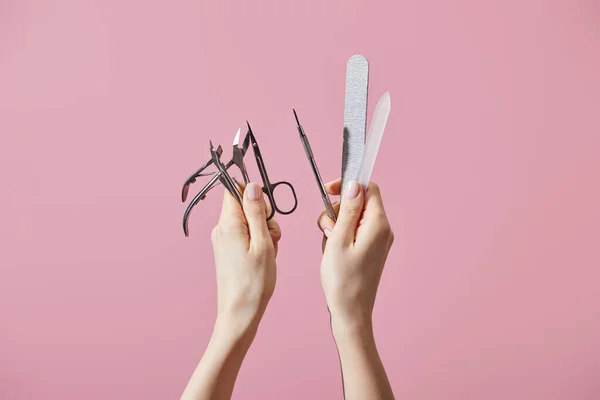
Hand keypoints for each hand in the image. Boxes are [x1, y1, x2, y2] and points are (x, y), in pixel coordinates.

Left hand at [211, 181, 280, 330]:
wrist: (240, 313)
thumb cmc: (254, 282)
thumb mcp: (263, 242)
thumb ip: (257, 212)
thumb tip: (252, 186)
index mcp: (228, 223)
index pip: (235, 190)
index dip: (254, 195)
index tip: (265, 212)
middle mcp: (221, 229)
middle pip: (246, 206)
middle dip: (264, 218)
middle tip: (271, 239)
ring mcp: (223, 240)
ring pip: (249, 222)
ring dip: (264, 232)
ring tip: (267, 253)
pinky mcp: (227, 250)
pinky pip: (246, 236)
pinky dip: (258, 243)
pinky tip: (262, 259)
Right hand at [317, 179, 393, 330]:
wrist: (351, 312)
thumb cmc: (343, 280)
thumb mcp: (339, 239)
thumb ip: (347, 209)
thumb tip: (354, 184)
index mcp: (378, 224)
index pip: (368, 188)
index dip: (348, 185)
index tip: (328, 192)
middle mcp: (382, 229)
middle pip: (358, 202)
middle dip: (336, 210)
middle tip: (326, 230)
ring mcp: (378, 240)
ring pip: (353, 218)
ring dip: (336, 225)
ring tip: (329, 246)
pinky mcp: (371, 249)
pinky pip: (354, 232)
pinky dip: (340, 237)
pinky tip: (333, 253)